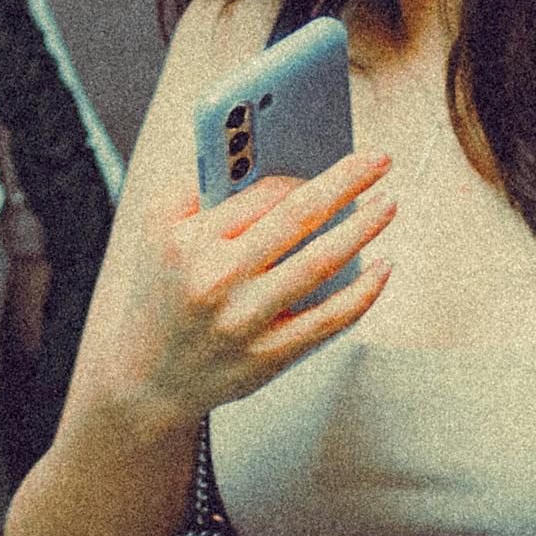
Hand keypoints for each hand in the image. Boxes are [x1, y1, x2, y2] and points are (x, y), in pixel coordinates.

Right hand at [103, 144, 394, 429]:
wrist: (147, 378)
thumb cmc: (162, 291)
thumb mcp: (157, 228)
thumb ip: (201, 185)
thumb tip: (264, 157)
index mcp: (189, 240)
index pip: (263, 195)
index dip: (307, 176)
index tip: (335, 164)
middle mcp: (217, 279)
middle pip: (298, 218)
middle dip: (347, 183)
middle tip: (380, 161)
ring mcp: (246, 321)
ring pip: (321, 264)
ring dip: (363, 229)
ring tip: (388, 205)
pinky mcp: (269, 356)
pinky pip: (329, 320)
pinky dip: (364, 292)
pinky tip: (382, 267)